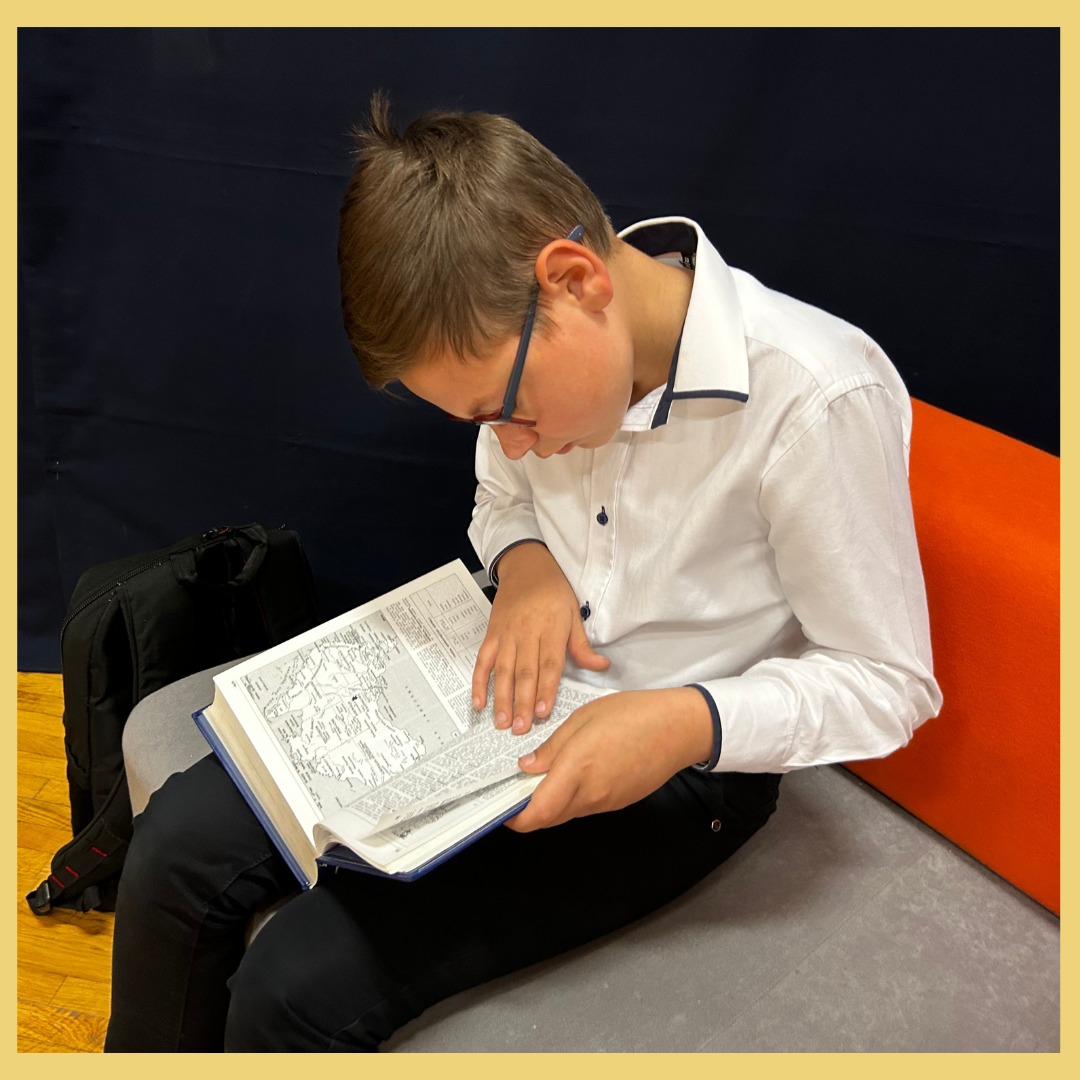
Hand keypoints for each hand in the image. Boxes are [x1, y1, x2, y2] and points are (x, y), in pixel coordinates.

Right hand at [472, 543, 608, 734]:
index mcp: (550, 628)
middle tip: (522, 728)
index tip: (544, 712)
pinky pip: (482, 661)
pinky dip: (478, 682)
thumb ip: (581, 645)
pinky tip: (479, 702)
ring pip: (502, 670)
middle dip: (522, 702)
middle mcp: (526, 633)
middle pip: (523, 672)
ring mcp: (505, 634)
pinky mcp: (491, 634)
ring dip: (501, 698)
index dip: (546, 689)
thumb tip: (602, 666)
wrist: (526, 565)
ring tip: (502, 722)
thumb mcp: (574, 613)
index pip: (548, 664)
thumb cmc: (553, 590)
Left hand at [504, 688, 714, 831]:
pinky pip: (586, 806)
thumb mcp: (583, 719)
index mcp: (577, 769)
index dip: (514, 818)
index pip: (537, 812)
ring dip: (551, 801)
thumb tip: (527, 767)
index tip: (500, 807)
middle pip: (548, 818)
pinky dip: (572, 796)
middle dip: (528, 809)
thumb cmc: (632, 714)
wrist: (678, 728)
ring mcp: (606, 802)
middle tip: (517, 787)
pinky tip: (576, 773)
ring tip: (546, 774)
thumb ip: (552, 747)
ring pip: (567, 813)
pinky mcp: (619, 802)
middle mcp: (590, 794)